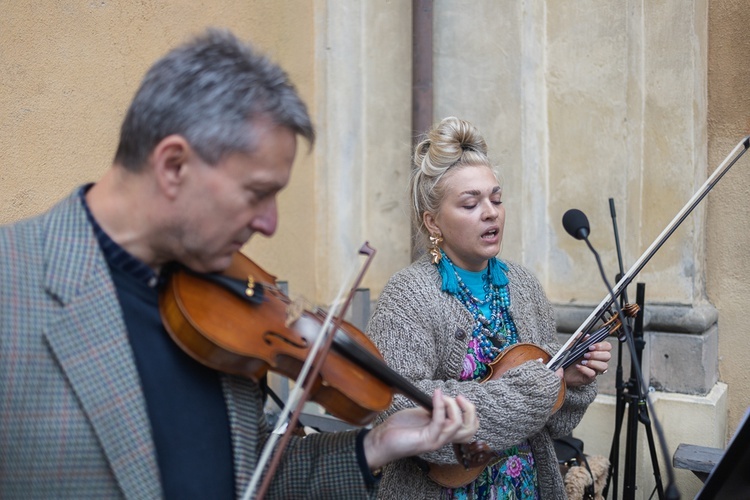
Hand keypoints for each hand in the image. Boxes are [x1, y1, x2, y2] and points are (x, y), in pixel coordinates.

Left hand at [363, 389, 477, 470]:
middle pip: (470, 430)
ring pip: (458, 425)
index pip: (469, 428)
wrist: (381, 439)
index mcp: (444, 432)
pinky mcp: (427, 441)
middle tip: (459, 398)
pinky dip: (440, 405)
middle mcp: (443, 438)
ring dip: (453, 406)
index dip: (470, 412)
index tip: (458, 397)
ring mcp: (436, 441)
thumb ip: (435, 409)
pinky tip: (435, 395)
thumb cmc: (400, 427)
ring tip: (442, 396)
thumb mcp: (421, 413)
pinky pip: (440, 422)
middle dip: (469, 410)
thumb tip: (442, 397)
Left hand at [564, 340, 611, 386]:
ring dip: (593, 362)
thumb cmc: (568, 358)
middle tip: (586, 354)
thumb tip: (586, 335)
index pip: (607, 346)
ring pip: (604, 366)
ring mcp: (595, 369)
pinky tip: (578, 366)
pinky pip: (593, 374)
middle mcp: (598, 360)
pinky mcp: (590, 377)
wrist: (561, 369)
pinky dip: (585, 369)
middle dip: (597, 354)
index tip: (591, 346)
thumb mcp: (572, 346)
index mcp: (595, 351)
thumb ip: (578, 340)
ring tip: (583, 361)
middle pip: (608, 356)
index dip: (602, 346)